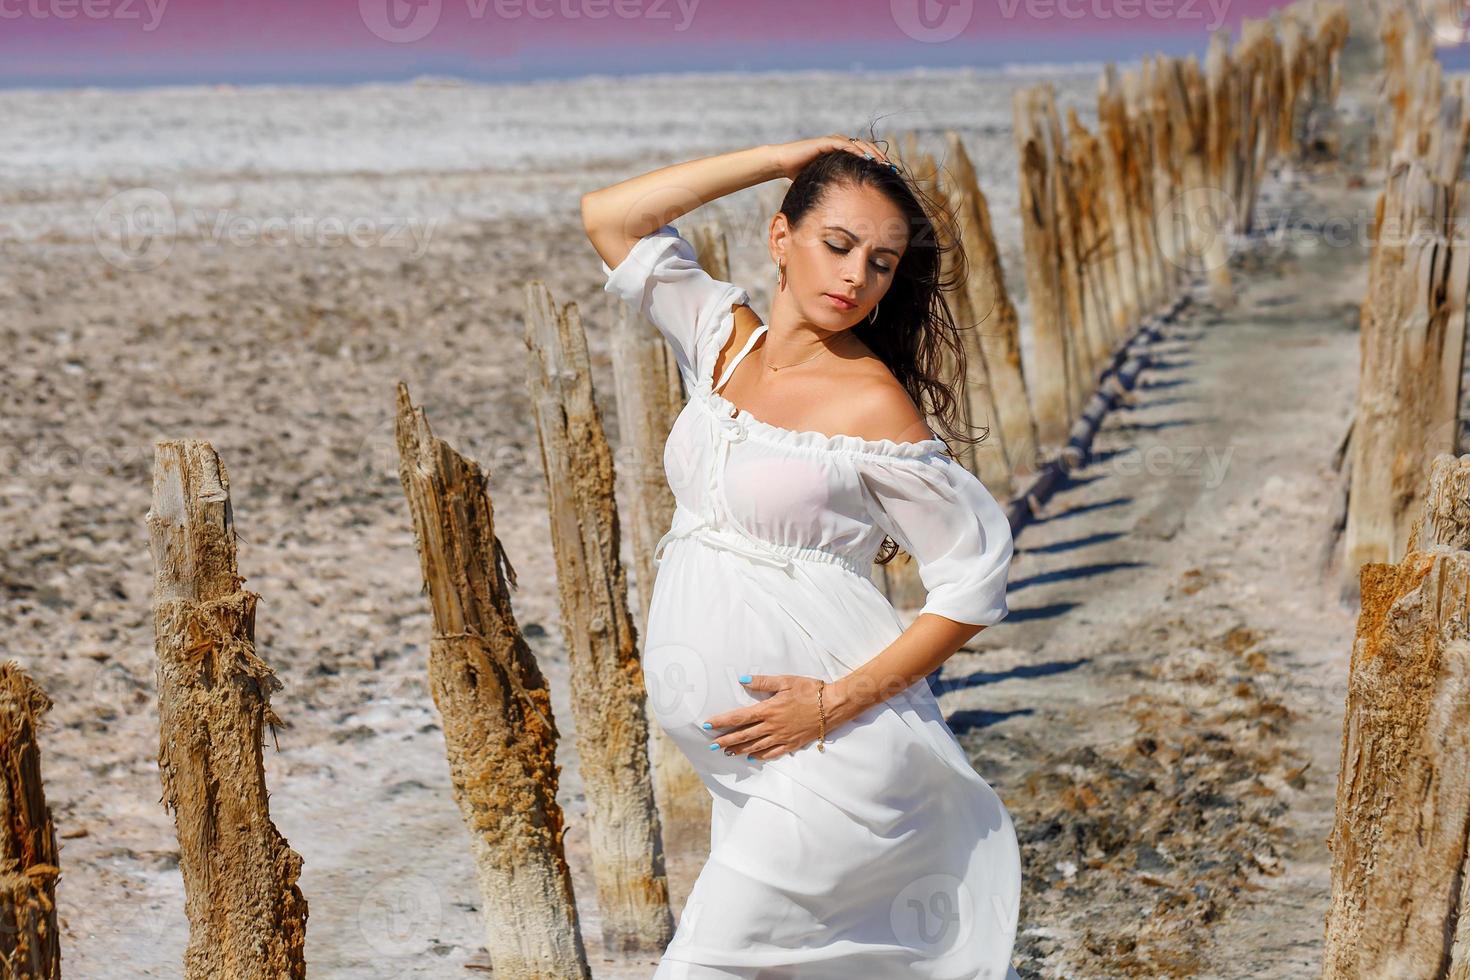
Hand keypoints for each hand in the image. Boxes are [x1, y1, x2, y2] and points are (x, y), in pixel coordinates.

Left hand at [702, 674, 831, 759]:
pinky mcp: (792, 744)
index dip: (722, 721)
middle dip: (725, 740)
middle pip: (743, 735)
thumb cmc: (810, 690)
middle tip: (711, 744)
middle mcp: (772, 726)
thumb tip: (742, 679)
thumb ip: (763, 681)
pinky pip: (772, 753)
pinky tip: (751, 757)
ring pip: (755, 746)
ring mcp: (782, 737)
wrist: (833, 706)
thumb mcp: (786, 681)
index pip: (739, 717)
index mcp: (769, 709)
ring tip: (726, 752)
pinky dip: (760, 756)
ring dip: (739, 750)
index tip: (707, 724)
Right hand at [768, 134, 892, 180]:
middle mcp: (840, 145)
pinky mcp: (827, 142)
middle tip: (893, 170)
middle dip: (881, 159)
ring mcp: (834, 142)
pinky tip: (867, 159)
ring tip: (884, 165)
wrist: (783, 163)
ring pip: (860, 145)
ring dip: (873, 154)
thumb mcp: (823, 182)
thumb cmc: (800, 174)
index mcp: (842, 154)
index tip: (890, 175)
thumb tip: (846, 208)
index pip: (865, 156)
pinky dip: (858, 151)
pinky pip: (846, 145)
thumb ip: (836, 188)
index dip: (878, 164)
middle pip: (867, 149)